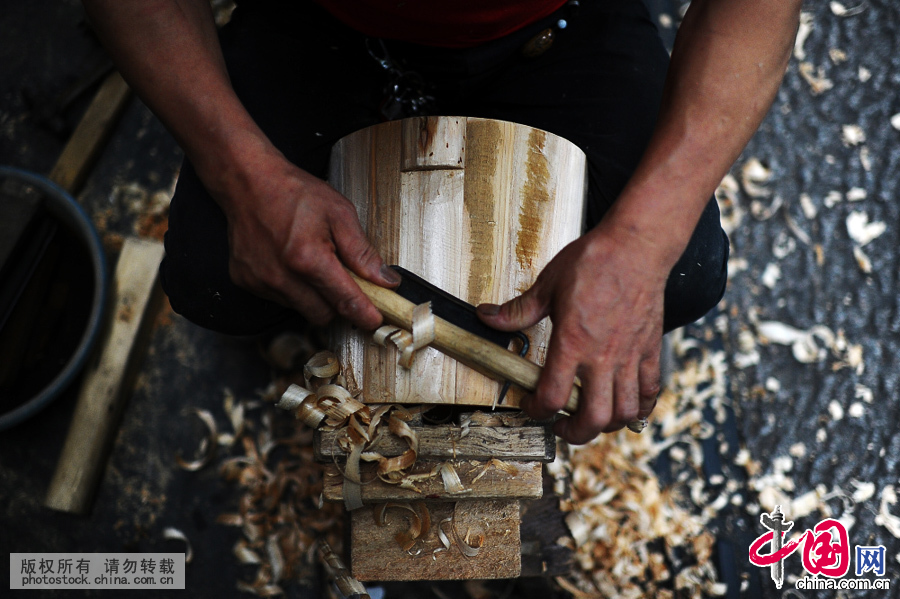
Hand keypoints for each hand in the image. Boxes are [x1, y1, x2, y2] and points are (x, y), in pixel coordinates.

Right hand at [208, 147, 398, 328]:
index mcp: (307, 258)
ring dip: (313, 295)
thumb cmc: (293, 192)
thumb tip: (385, 280)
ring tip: (311, 262)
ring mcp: (261, 281)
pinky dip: (291, 288)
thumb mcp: (340, 213)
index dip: (364, 315)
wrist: (248, 182)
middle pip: (322, 314)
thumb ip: (363, 252)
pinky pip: (279, 299)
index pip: (344, 301)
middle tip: (342, 279)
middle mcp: (281, 275)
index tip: (374, 320)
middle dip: (337, 302)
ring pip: (300, 309)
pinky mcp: (246, 282)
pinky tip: (291, 262)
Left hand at [477, 223, 665, 443]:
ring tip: (591, 418)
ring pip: (625, 413)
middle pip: (593, 417)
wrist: (636, 246)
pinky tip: (625, 406)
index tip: (531, 405)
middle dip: (573, 433)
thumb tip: (487, 316)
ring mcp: (630, 356)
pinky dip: (639, 407)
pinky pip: (650, 391)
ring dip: (606, 425)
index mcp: (573, 342)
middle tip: (561, 426)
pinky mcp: (650, 350)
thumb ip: (518, 310)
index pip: (553, 397)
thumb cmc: (593, 261)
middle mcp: (603, 356)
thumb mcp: (547, 285)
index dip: (537, 410)